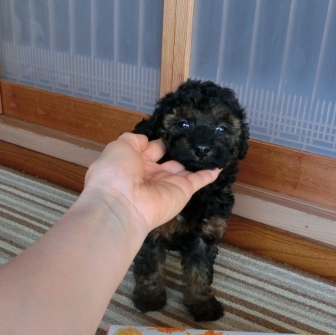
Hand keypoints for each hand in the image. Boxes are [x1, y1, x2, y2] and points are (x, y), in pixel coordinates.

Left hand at [82, 133, 221, 231]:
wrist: (121, 205)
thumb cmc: (116, 173)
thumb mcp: (119, 147)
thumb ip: (133, 140)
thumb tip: (147, 140)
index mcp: (134, 164)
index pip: (151, 149)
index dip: (160, 140)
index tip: (174, 129)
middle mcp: (151, 174)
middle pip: (169, 159)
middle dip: (180, 148)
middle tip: (195, 133)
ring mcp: (168, 184)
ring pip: (185, 168)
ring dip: (195, 159)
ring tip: (210, 144)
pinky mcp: (183, 192)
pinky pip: (199, 180)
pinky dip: (209, 174)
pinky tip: (219, 165)